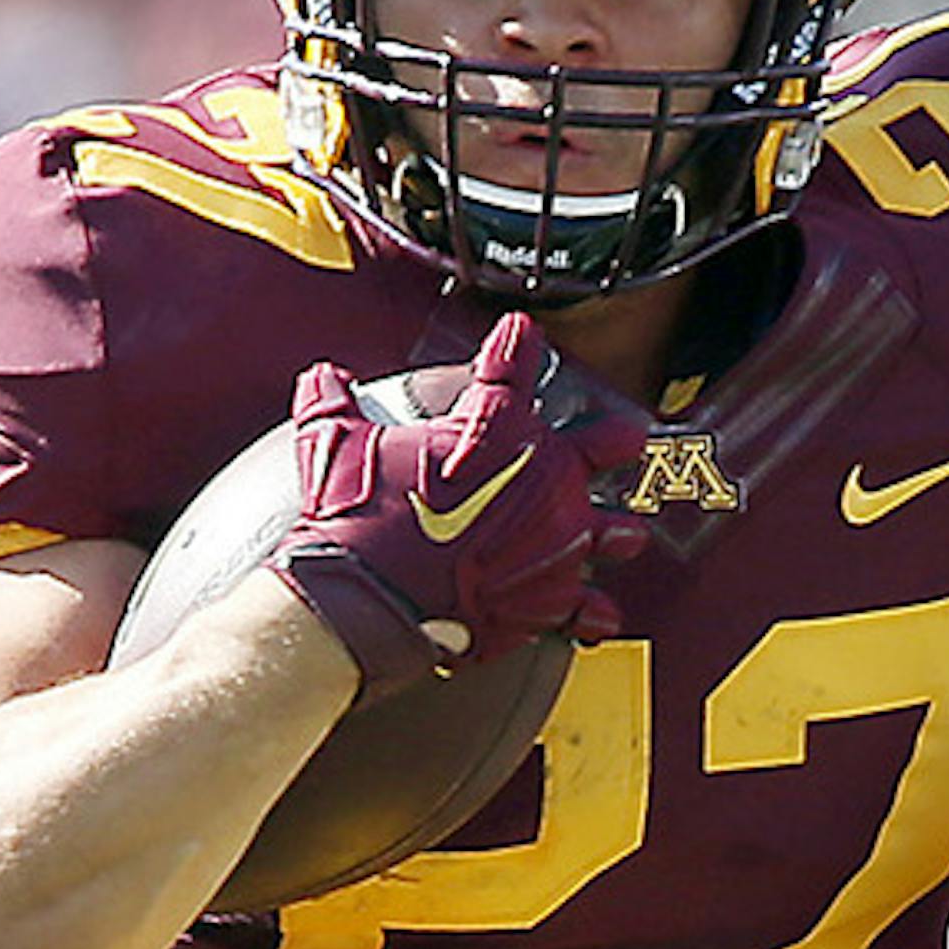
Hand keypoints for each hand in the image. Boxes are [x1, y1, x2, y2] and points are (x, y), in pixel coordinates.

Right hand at [270, 314, 647, 699]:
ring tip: (627, 533)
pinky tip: (600, 614)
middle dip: (614, 439)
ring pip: (612, 531)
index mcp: (498, 427)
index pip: (515, 365)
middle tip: (624, 437)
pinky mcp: (548, 599)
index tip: (523, 335)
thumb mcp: (332, 445)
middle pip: (605, 444)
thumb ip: (332, 404)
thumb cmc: (357, 515)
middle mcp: (546, 479)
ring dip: (616, 531)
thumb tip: (321, 378)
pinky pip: (583, 607)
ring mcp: (557, 541)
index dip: (519, 345)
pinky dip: (589, 612)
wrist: (369, 599)